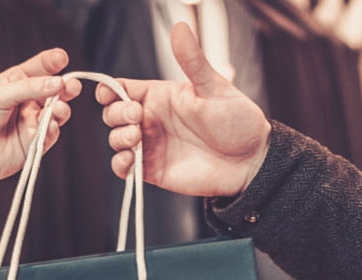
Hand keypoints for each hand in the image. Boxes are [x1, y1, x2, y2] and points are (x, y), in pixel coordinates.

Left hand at [0, 48, 81, 189]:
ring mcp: (29, 124)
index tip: (62, 57)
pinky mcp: (32, 145)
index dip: (52, 62)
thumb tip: (58, 82)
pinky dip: (53, 129)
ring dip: (61, 109)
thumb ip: (30, 88)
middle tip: (72, 86)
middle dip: (64, 87)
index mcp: (13, 84)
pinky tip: (50, 125)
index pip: (38, 69)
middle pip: (52, 92)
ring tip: (60, 108)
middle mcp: (24, 103)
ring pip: (55, 113)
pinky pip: (49, 135)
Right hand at [98, 21, 271, 196]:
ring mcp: (151, 145)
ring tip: (136, 136)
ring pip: (116, 139)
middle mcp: (152, 119)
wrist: (251, 160)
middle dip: (116, 113)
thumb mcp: (214, 87)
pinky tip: (131, 158)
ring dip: (118, 137)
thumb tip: (180, 27)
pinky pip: (124, 168)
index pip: (122, 88)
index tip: (111, 93)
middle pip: (113, 113)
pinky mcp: (153, 170)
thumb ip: (192, 61)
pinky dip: (120, 164)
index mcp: (160, 96)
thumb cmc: (236, 121)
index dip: (109, 89)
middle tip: (136, 115)